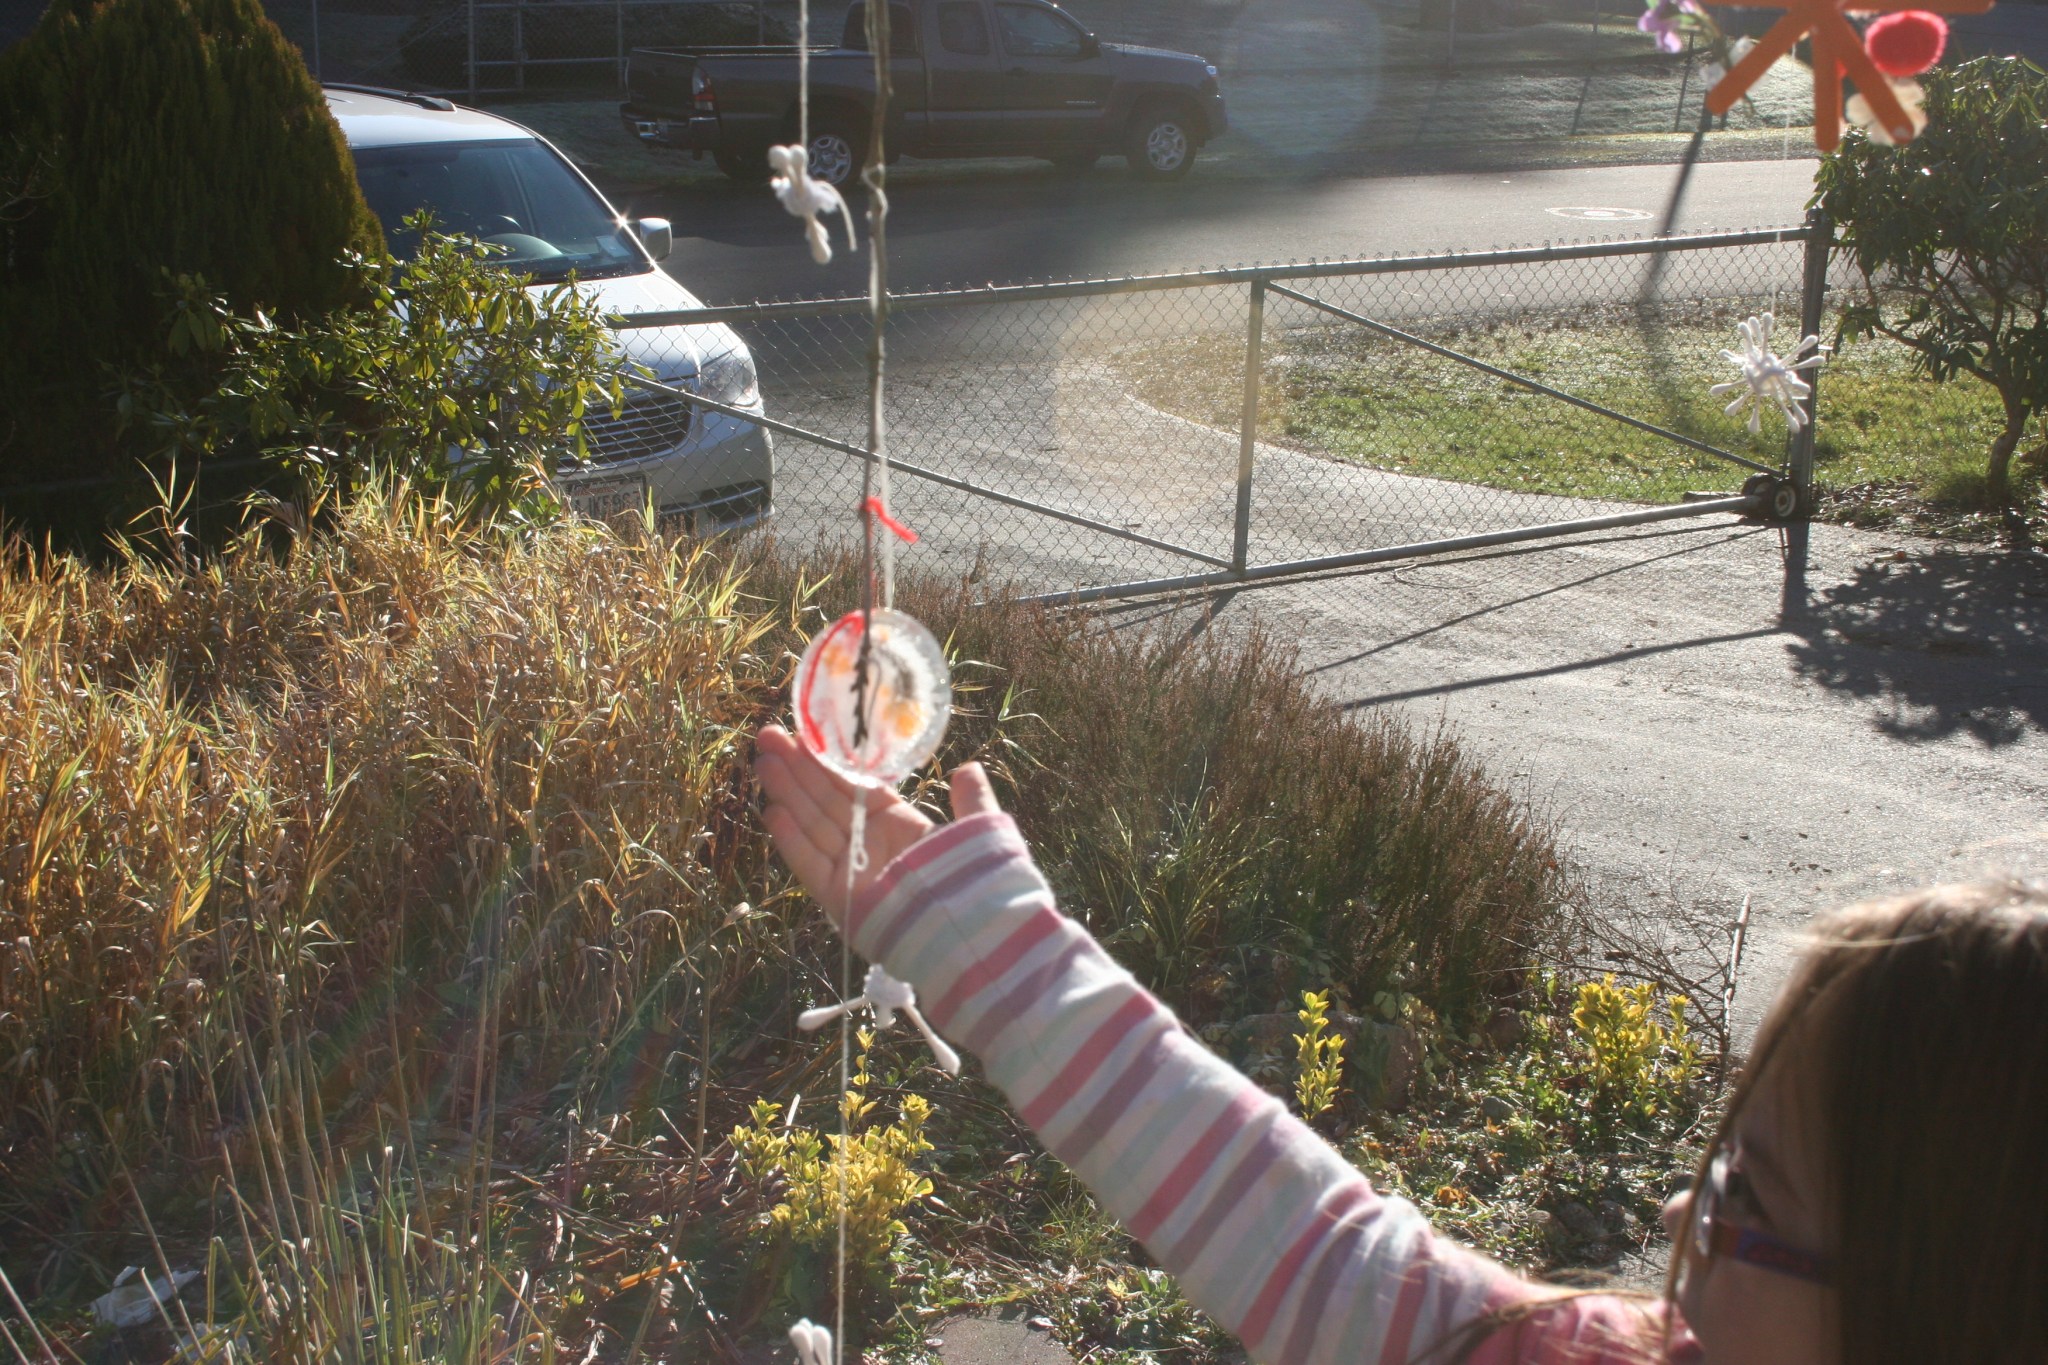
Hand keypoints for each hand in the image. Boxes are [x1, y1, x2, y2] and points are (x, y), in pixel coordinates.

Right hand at [754, 724, 1000, 921]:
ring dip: (787, 794)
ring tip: (763, 761)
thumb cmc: (973, 880)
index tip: (803, 734)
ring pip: (812, 825)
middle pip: (825, 800)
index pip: (854, 785)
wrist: (969, 931)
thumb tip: (970, 768)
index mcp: (896, 824)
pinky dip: (791, 841)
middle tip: (767, 737)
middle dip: (797, 770)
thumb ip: (971, 800)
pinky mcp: (838, 898)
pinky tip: (772, 812)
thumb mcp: (975, 830)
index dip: (828, 761)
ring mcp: (851, 870)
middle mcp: (868, 843)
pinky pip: (810, 865)